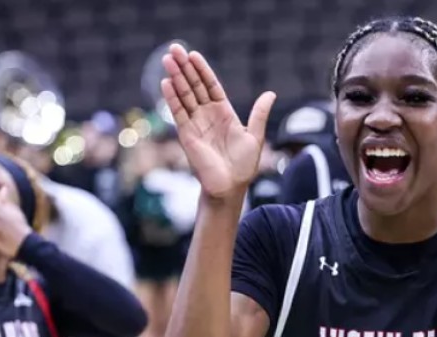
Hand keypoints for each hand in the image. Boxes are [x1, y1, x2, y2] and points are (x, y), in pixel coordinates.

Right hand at [160, 44, 275, 201]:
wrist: (230, 187)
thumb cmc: (243, 166)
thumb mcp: (255, 136)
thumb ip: (259, 114)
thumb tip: (270, 93)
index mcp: (223, 113)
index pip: (210, 85)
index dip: (202, 70)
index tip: (193, 55)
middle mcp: (207, 115)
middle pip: (194, 86)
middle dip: (184, 67)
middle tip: (174, 48)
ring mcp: (196, 124)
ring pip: (184, 96)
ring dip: (175, 77)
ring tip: (167, 59)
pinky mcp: (187, 135)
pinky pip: (178, 113)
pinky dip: (172, 98)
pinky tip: (166, 83)